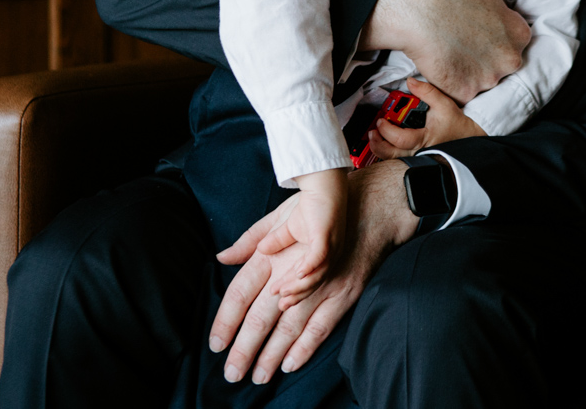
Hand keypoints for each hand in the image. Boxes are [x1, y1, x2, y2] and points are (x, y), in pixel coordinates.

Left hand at [211, 162, 417, 385]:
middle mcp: (291, 273)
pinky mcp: (342, 294)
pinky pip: (320, 326)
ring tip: (257, 376)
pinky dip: (304, 347)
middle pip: (261, 318)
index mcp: (272, 255)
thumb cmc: (321, 211)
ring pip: (289, 328)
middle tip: (231, 373)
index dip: (226, 321)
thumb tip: (222, 257)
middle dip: (244, 349)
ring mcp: (319, 286)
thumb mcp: (280, 216)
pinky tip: (289, 364)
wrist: (369, 209)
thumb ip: (251, 239)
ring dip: (271, 354)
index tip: (216, 343)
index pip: (240, 293)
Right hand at [253, 169, 346, 306]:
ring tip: (282, 294)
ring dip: (298, 286)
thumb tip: (224, 257)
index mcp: (314, 259)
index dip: (291, 292)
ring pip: (315, 275)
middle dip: (295, 296)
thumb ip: (257, 242)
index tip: (275, 303)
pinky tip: (298, 274)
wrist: (325, 184)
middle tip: (279, 306)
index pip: (301, 282)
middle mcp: (324, 258)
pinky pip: (320, 257)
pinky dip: (309, 266)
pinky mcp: (328, 237)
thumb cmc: (307, 205)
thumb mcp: (278, 227)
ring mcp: (328, 249)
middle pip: (310, 285)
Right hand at [360, 0, 529, 101]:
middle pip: (501, 67)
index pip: (513, 45)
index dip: (493, 42)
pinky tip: (438, 67)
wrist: (418, 8)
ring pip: (480, 83)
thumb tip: (498, 2)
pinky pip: (459, 94)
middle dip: (484, 61)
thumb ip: (498, 0)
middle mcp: (510, 59)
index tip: (478, 39)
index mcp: (519, 33)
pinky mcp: (466, 93)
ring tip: (447, 55)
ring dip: (466, 74)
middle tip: (462, 48)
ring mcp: (489, 78)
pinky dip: (449, 85)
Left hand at [370, 78, 485, 158]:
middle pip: (391, 155)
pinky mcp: (419, 160)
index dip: (387, 131)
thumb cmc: (458, 126)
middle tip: (372, 132)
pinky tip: (386, 144)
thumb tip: (411, 82)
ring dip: (381, 150)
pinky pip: (400, 160)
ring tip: (375, 138)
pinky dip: (390, 153)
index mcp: (424, 139)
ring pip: (393, 160)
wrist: (471, 140)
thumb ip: (427, 92)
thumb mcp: (444, 104)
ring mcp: (418, 158)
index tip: (381, 121)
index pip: (399, 139)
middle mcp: (419, 152)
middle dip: (377, 144)